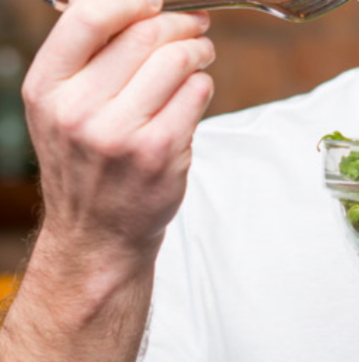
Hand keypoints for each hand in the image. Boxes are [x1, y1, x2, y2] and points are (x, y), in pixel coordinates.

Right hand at [22, 0, 215, 262]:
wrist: (97, 234)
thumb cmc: (88, 165)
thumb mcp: (61, 110)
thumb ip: (88, 62)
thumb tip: (138, 8)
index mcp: (47, 88)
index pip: (89, 18)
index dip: (132, 1)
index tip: (155, 1)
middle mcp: (77, 109)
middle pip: (143, 35)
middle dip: (179, 23)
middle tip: (195, 26)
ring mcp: (120, 133)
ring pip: (176, 61)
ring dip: (198, 50)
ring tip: (201, 53)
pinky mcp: (159, 152)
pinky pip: (195, 95)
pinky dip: (203, 85)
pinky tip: (196, 90)